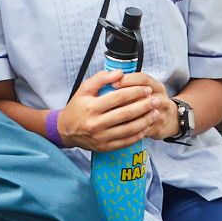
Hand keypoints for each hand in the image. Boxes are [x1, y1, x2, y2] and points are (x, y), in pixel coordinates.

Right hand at [60, 70, 174, 151]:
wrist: (65, 130)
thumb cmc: (77, 107)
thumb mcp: (84, 89)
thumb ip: (100, 78)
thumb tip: (119, 73)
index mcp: (91, 107)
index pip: (118, 97)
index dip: (135, 92)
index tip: (146, 89)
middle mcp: (96, 123)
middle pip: (126, 114)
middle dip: (144, 106)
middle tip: (155, 100)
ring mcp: (101, 137)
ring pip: (128, 129)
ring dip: (145, 121)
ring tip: (155, 113)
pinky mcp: (104, 147)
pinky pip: (125, 141)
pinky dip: (138, 135)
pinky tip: (146, 127)